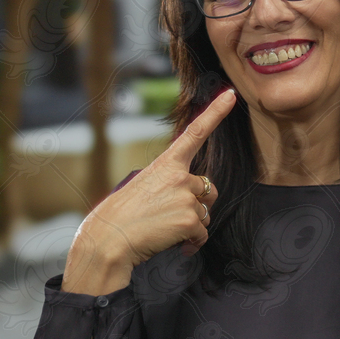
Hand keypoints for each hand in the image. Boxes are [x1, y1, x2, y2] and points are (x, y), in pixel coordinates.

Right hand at [62, 88, 235, 294]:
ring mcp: (186, 196)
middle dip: (197, 205)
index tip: (231, 95)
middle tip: (169, 216)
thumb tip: (196, 199)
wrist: (108, 239)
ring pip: (206, 214)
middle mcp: (179, 175)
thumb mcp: (144, 186)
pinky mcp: (190, 219)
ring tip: (164, 229)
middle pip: (208, 189)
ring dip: (191, 226)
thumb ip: (171, 184)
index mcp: (166, 163)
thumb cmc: (122, 216)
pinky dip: (191, 243)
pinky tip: (173, 243)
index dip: (216, 113)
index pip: (196, 132)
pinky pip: (202, 234)